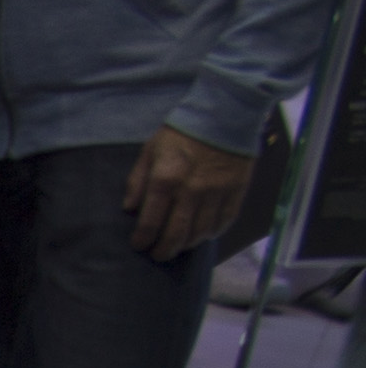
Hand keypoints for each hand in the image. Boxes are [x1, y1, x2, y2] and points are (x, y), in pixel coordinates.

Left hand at [122, 123, 254, 260]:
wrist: (225, 114)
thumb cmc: (182, 133)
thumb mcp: (150, 150)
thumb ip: (137, 181)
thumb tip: (130, 209)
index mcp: (165, 179)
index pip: (150, 222)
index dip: (142, 239)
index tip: (139, 245)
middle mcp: (191, 190)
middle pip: (176, 234)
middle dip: (164, 250)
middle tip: (158, 254)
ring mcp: (217, 192)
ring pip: (201, 232)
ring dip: (187, 244)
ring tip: (179, 245)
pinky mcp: (237, 190)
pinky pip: (225, 221)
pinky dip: (213, 233)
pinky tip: (204, 234)